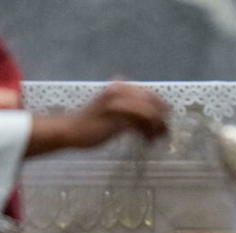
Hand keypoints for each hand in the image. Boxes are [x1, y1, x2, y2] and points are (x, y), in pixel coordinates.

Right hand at [27, 82, 168, 156]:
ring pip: (150, 115)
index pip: (150, 95)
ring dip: (156, 130)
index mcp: (120, 86)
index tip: (164, 125)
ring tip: (154, 141)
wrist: (71, 130)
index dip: (161, 110)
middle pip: (153, 104)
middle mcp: (120, 91)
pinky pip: (141, 126)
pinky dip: (148, 135)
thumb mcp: (116, 111)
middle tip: (164, 136)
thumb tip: (158, 119)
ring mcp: (118, 104)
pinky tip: (147, 143)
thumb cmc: (94, 123)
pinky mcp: (117, 119)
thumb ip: (133, 110)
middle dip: (162, 121)